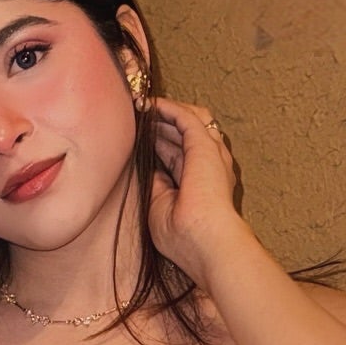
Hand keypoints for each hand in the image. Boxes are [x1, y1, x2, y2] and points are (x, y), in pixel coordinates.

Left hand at [145, 95, 253, 284]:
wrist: (204, 241)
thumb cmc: (183, 236)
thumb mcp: (161, 206)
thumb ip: (158, 184)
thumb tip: (148, 166)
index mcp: (200, 183)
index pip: (178, 154)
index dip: (158, 141)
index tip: (137, 135)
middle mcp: (209, 166)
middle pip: (184, 134)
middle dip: (160, 123)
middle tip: (136, 114)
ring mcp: (210, 154)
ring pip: (189, 120)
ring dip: (164, 111)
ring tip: (140, 105)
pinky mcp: (205, 145)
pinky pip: (186, 116)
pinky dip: (167, 107)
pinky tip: (148, 103)